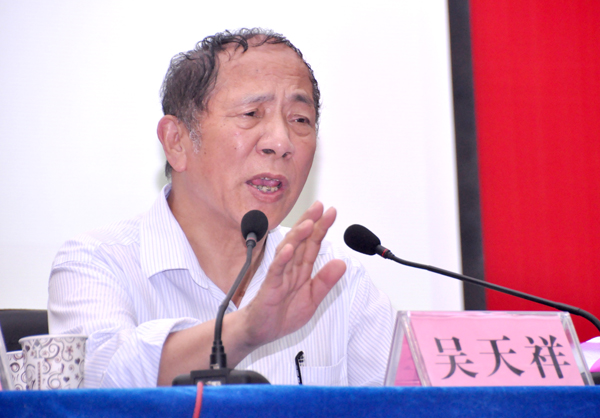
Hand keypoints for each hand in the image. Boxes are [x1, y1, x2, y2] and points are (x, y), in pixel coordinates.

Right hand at [241, 201, 346, 347]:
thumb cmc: (282, 314)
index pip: (313, 245)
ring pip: (288, 251)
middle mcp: (290, 268)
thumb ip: (325, 281)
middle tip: (320, 206)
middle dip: (310, 223)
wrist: (261, 332)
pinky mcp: (269, 287)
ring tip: (308, 223)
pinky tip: (289, 249)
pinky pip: (276, 271)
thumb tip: (342, 263)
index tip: (331, 212)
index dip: (321, 228)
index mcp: (301, 270)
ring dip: (298, 236)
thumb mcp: (312, 299)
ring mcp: (279, 276)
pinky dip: (282, 259)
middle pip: (301, 241)